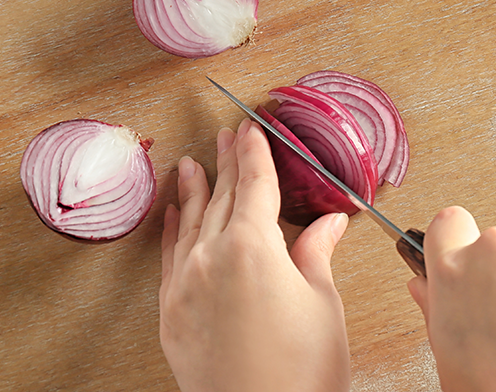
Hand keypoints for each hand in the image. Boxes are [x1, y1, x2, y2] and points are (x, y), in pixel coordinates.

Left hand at [159, 119, 350, 391]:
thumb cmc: (301, 373)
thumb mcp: (322, 305)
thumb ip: (314, 255)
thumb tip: (327, 222)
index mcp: (253, 247)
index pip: (255, 185)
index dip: (255, 153)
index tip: (252, 129)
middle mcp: (211, 258)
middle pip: (222, 198)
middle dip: (227, 163)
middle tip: (227, 135)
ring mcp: (185, 285)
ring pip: (190, 224)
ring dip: (194, 190)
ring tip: (192, 164)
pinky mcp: (170, 313)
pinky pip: (168, 258)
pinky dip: (171, 231)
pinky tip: (173, 215)